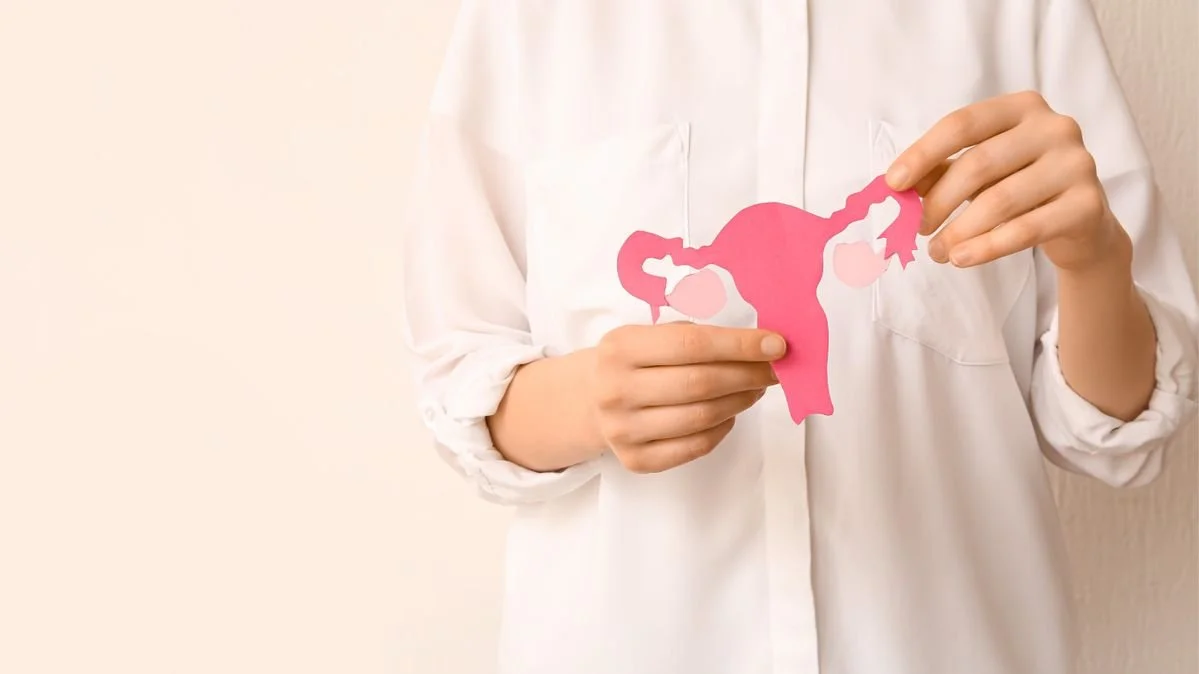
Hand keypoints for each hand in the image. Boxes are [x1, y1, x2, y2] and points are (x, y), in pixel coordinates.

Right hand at [591, 323, 785, 473]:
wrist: (589, 399)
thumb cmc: (635, 361)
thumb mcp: (649, 334)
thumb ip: (696, 335)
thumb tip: (759, 345)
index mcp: (621, 347)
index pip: (691, 344)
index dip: (739, 345)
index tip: (776, 344)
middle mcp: (616, 389)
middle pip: (700, 383)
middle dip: (748, 374)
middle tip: (775, 369)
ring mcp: (622, 429)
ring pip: (702, 417)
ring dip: (740, 401)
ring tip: (755, 388)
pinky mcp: (635, 460)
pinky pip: (695, 446)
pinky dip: (722, 428)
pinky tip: (729, 412)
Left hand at [886, 90, 1128, 271]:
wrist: (1081, 224)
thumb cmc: (1019, 187)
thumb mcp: (979, 173)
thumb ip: (940, 171)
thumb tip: (895, 185)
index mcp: (1023, 107)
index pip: (962, 124)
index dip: (923, 153)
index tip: (892, 184)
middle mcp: (1055, 127)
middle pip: (978, 164)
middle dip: (938, 201)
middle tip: (917, 229)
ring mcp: (1077, 164)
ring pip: (999, 201)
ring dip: (958, 231)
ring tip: (936, 252)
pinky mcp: (1088, 205)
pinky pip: (1025, 230)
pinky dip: (986, 248)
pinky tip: (961, 259)